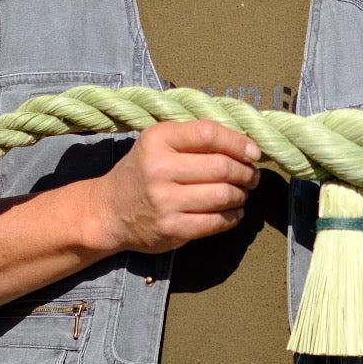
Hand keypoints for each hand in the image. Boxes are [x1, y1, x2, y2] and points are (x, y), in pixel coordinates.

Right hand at [85, 119, 262, 253]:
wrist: (108, 211)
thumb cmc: (143, 171)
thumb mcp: (159, 143)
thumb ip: (195, 137)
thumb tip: (246, 143)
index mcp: (158, 139)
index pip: (209, 134)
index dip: (239, 142)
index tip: (254, 151)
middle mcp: (159, 169)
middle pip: (222, 166)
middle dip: (246, 172)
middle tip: (251, 175)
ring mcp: (165, 201)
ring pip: (224, 195)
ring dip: (241, 194)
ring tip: (241, 192)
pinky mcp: (172, 229)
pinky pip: (217, 222)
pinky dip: (233, 216)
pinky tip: (233, 211)